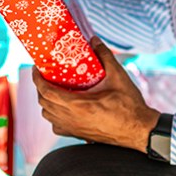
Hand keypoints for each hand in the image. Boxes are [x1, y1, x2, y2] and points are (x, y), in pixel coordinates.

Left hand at [32, 36, 159, 151]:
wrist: (139, 131)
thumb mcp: (118, 77)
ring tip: (53, 90)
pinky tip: (63, 108)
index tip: (36, 69)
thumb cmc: (129, 105)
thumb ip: (105, 56)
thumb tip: (94, 39)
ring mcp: (74, 129)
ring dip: (46, 102)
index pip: (46, 92)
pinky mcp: (79, 135)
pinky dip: (54, 116)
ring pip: (48, 116)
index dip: (37, 79)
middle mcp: (72, 119)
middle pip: (44, 103)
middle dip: (40, 88)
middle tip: (45, 76)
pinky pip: (57, 126)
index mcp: (78, 105)